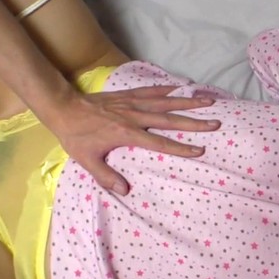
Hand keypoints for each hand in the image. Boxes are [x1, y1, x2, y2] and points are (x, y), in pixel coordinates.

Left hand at [45, 85, 219, 194]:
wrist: (63, 108)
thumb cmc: (76, 136)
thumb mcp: (86, 160)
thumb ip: (106, 175)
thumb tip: (125, 190)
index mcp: (127, 134)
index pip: (159, 143)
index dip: (180, 147)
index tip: (199, 150)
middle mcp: (134, 116)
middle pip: (170, 119)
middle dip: (194, 122)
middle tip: (215, 123)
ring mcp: (132, 103)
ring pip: (165, 102)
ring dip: (188, 102)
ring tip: (208, 101)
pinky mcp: (128, 94)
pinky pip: (152, 90)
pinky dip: (168, 88)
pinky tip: (182, 87)